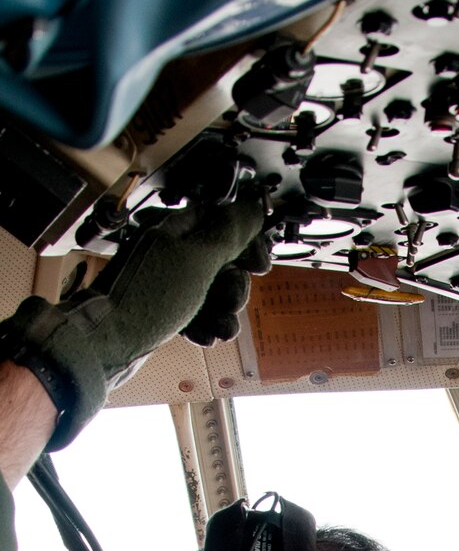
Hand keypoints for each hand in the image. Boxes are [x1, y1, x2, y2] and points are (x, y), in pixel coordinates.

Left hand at [0, 191, 269, 449]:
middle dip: (234, 288)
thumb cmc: (145, 297)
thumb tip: (254, 208)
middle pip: (223, 262)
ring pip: (212, 291)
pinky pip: (196, 312)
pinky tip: (203, 336)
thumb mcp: (196, 261)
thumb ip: (229, 234)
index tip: (260, 265)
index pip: (224, 222)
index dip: (248, 243)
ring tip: (220, 330)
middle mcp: (171, 249)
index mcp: (176, 227)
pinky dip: (204, 324)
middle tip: (231, 304)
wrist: (106, 342)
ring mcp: (166, 279)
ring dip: (223, 313)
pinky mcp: (163, 307)